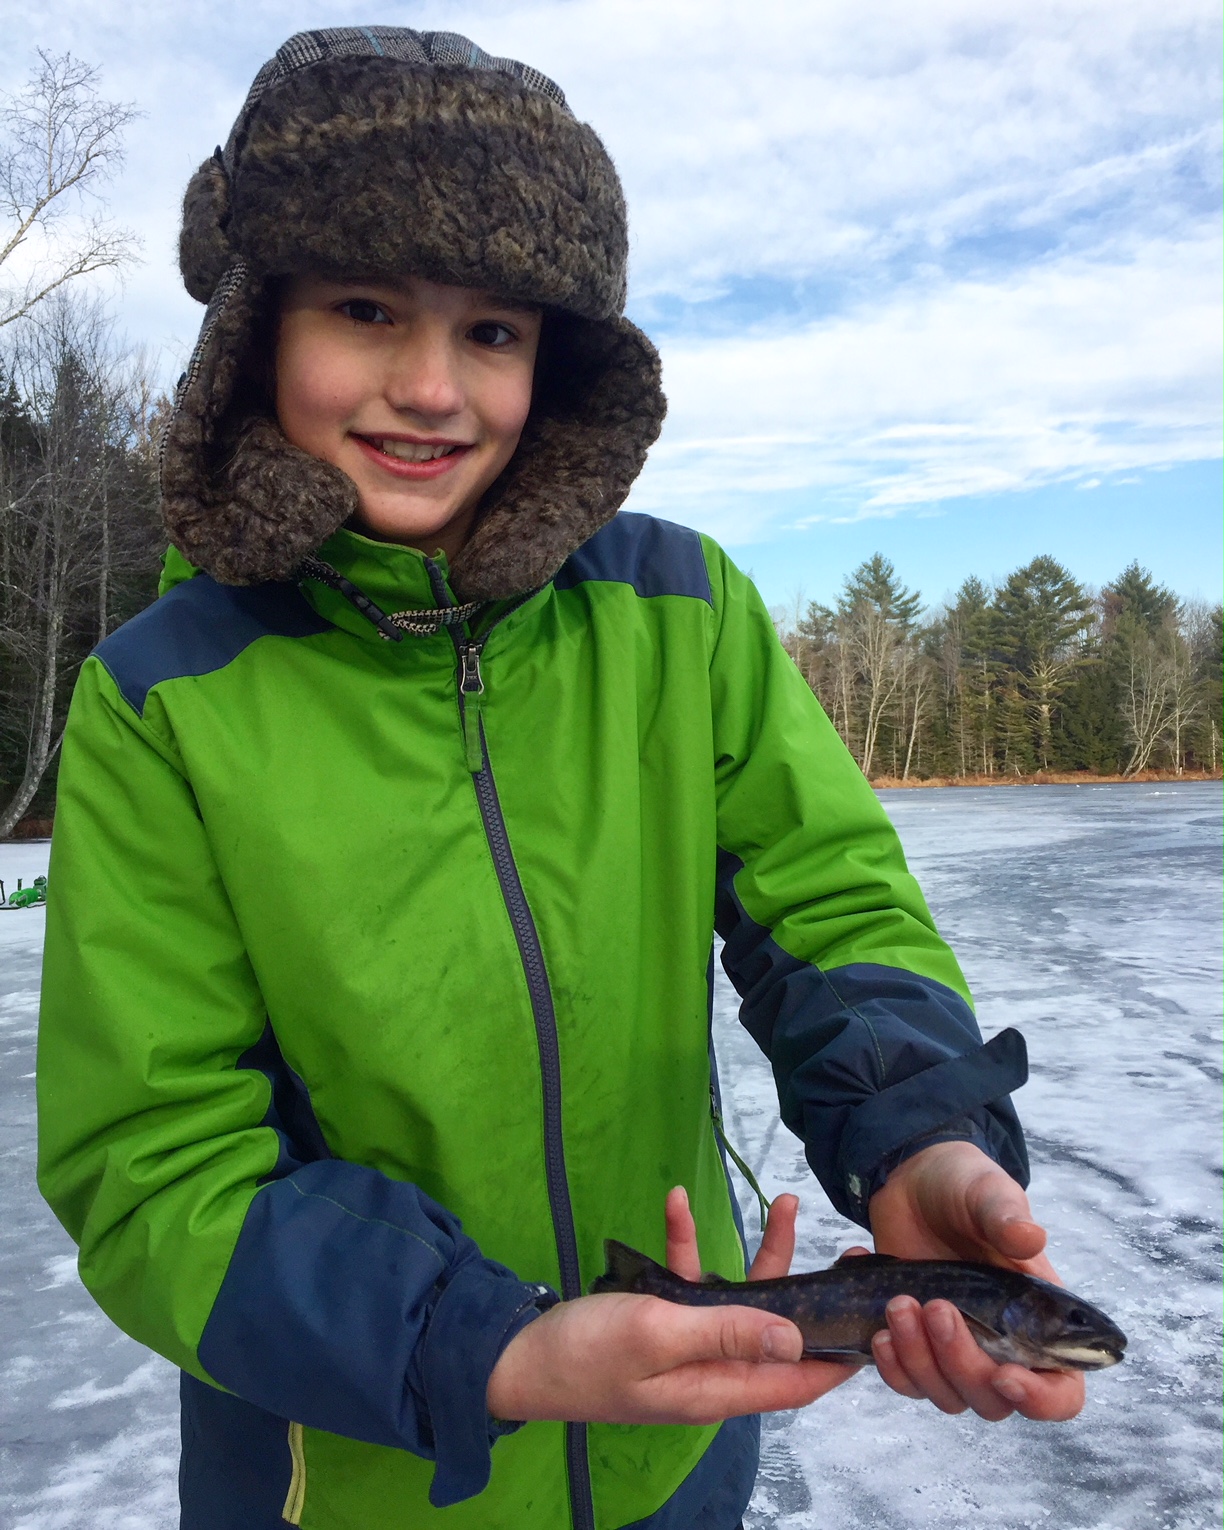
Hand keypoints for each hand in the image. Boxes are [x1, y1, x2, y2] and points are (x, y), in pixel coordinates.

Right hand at [486, 1188, 856, 1424]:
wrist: (518, 1355)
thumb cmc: (589, 1353)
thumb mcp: (660, 1335)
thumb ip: (728, 1334)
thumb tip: (795, 1340)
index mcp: (718, 1388)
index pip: (797, 1380)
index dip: (839, 1355)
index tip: (878, 1318)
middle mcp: (711, 1370)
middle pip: (776, 1331)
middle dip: (809, 1288)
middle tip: (845, 1247)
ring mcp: (685, 1345)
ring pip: (739, 1297)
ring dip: (757, 1250)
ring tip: (784, 1200)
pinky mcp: (658, 1321)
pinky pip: (687, 1280)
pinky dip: (687, 1241)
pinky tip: (676, 1201)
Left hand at [867, 1140, 1084, 1422]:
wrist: (911, 1180)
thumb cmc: (962, 1186)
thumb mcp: (986, 1191)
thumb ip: (1007, 1215)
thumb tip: (1030, 1238)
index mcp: (1039, 1320)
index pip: (1061, 1391)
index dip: (1041, 1400)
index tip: (1006, 1375)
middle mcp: (1003, 1345)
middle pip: (993, 1400)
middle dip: (961, 1361)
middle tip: (936, 1305)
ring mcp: (956, 1349)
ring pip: (947, 1395)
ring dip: (919, 1359)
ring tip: (898, 1303)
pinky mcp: (915, 1345)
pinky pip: (907, 1381)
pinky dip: (890, 1363)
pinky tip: (877, 1326)